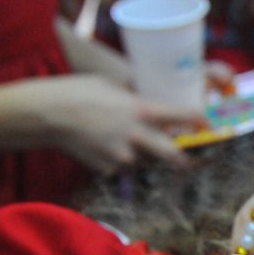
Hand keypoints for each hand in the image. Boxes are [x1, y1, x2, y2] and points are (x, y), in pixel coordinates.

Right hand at [29, 73, 202, 171]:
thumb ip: (137, 97)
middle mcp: (136, 137)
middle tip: (194, 157)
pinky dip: (123, 160)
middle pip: (175, 156)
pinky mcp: (107, 169)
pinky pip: (124, 167)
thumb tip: (154, 101)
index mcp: (141, 110)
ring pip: (148, 162)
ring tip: (134, 143)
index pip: (182, 117)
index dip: (199, 122)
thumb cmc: (78, 91)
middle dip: (187, 159)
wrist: (46, 114)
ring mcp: (122, 157)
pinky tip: (108, 146)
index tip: (207, 125)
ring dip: (149, 157)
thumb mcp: (114, 85)